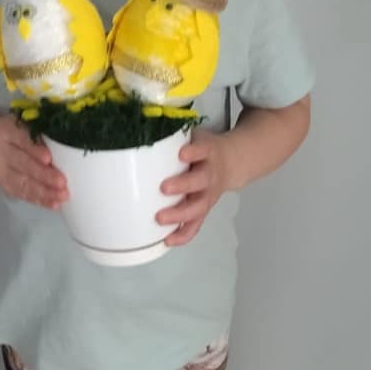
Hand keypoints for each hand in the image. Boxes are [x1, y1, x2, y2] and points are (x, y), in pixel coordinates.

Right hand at [0, 115, 68, 209]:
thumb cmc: (14, 132)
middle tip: (62, 182)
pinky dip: (39, 200)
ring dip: (44, 192)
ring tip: (61, 196)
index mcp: (7, 130)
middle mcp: (1, 150)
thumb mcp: (22, 125)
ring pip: (22, 182)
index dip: (34, 149)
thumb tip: (66, 149)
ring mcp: (0, 169)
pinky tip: (53, 204)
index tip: (48, 158)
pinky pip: (21, 193)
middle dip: (43, 175)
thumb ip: (39, 134)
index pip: (21, 139)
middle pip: (22, 163)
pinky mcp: (2, 184)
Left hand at [157, 131, 231, 246]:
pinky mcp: (205, 209)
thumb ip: (173, 135)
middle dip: (183, 185)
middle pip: (200, 181)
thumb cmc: (203, 149)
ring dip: (180, 214)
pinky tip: (167, 240)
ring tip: (160, 219)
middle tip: (164, 188)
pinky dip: (183, 234)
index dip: (194, 152)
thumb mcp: (194, 135)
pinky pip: (196, 225)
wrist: (232, 161)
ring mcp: (209, 194)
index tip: (181, 154)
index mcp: (208, 152)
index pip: (203, 150)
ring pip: (198, 207)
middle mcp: (210, 174)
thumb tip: (138, 129)